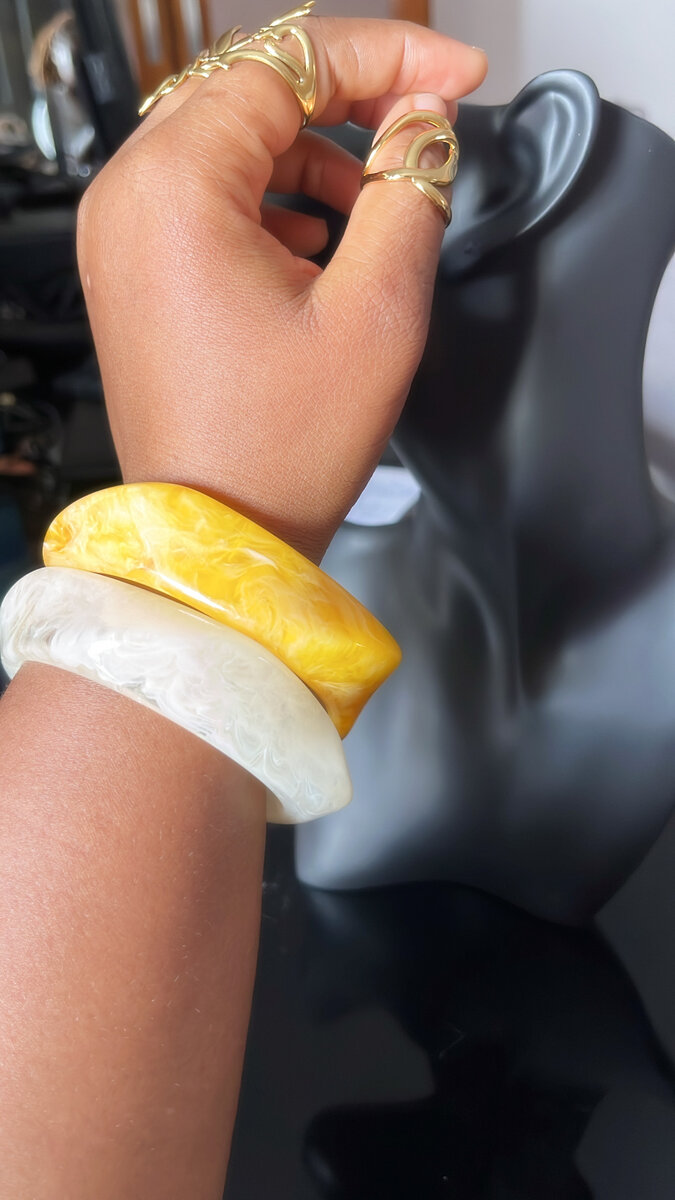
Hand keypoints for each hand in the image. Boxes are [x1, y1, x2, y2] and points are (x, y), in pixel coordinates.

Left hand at [77, 16, 485, 559]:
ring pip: (225, 140)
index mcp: (175, 190)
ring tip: (371, 201)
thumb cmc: (275, 453)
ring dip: (308, 151)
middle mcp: (128, 201)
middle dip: (344, 94)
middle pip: (247, 89)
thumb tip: (422, 126)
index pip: (284, 62)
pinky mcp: (134, 274)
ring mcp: (122, 239)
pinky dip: (267, 197)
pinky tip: (315, 239)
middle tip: (419, 120)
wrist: (217, 541)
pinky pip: (203, 196)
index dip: (384, 58)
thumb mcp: (377, 313)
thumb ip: (409, 190)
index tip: (451, 77)